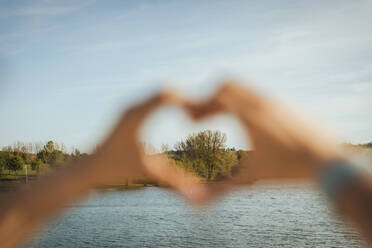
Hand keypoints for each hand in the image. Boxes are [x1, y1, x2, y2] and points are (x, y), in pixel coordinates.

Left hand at [93, 92, 205, 203]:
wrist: (88, 168)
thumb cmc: (115, 171)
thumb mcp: (149, 173)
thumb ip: (176, 181)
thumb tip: (200, 194)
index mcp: (136, 116)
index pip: (167, 96)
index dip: (187, 100)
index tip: (203, 111)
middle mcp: (132, 106)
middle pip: (165, 90)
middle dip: (187, 97)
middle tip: (206, 106)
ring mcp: (130, 107)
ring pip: (159, 92)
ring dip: (177, 98)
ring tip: (196, 108)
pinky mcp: (130, 112)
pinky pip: (153, 99)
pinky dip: (168, 101)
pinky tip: (179, 109)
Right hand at [185, 82, 342, 200]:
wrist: (329, 162)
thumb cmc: (288, 169)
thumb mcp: (252, 176)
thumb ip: (223, 185)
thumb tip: (198, 197)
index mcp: (250, 114)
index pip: (216, 96)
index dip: (197, 106)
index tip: (191, 122)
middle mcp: (262, 101)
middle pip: (227, 83)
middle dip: (210, 98)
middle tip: (203, 117)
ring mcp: (276, 101)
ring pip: (245, 88)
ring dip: (228, 99)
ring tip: (223, 119)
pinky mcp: (286, 105)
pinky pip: (259, 95)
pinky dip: (245, 103)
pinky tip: (248, 123)